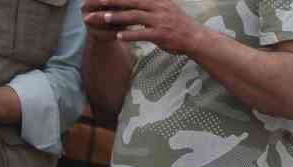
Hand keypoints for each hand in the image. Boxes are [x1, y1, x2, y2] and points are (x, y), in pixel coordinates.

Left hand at [83, 0, 206, 53]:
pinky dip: (130, 35)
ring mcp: (159, 20)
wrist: (196, 38)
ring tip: (102, 18)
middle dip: (112, 2)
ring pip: (133, 16)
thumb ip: (151, 5)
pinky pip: (142, 34)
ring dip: (116, 17)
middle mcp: (156, 7)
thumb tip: (138, 4)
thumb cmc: (179, 25)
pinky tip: (119, 36)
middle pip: (130, 2)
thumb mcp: (166, 8)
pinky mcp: (161, 35)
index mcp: (156, 0)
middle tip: (96, 2)